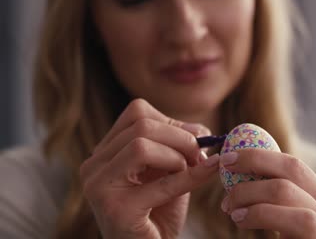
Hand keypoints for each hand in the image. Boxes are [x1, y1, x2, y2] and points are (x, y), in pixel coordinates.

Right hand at [79, 99, 219, 238]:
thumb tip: (202, 129)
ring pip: (142, 146)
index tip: (194, 138)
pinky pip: (161, 183)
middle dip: (180, 137)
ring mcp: (100, 187)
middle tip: (200, 155)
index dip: (172, 121)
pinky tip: (210, 170)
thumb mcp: (169, 171)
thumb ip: (179, 147)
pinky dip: (192, 176)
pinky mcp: (116, 210)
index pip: (136, 113)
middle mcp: (94, 166)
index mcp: (104, 152)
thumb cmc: (159, 212)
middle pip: (141, 126)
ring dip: (178, 156)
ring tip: (190, 171)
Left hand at [219, 149, 315, 238]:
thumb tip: (234, 171)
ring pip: (287, 192)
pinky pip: (296, 220)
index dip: (256, 155)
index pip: (291, 162)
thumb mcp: (282, 222)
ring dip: (249, 194)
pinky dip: (261, 214)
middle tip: (223, 173)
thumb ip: (270, 201)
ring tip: (229, 207)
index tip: (227, 157)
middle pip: (291, 168)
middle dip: (251, 165)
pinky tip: (241, 220)